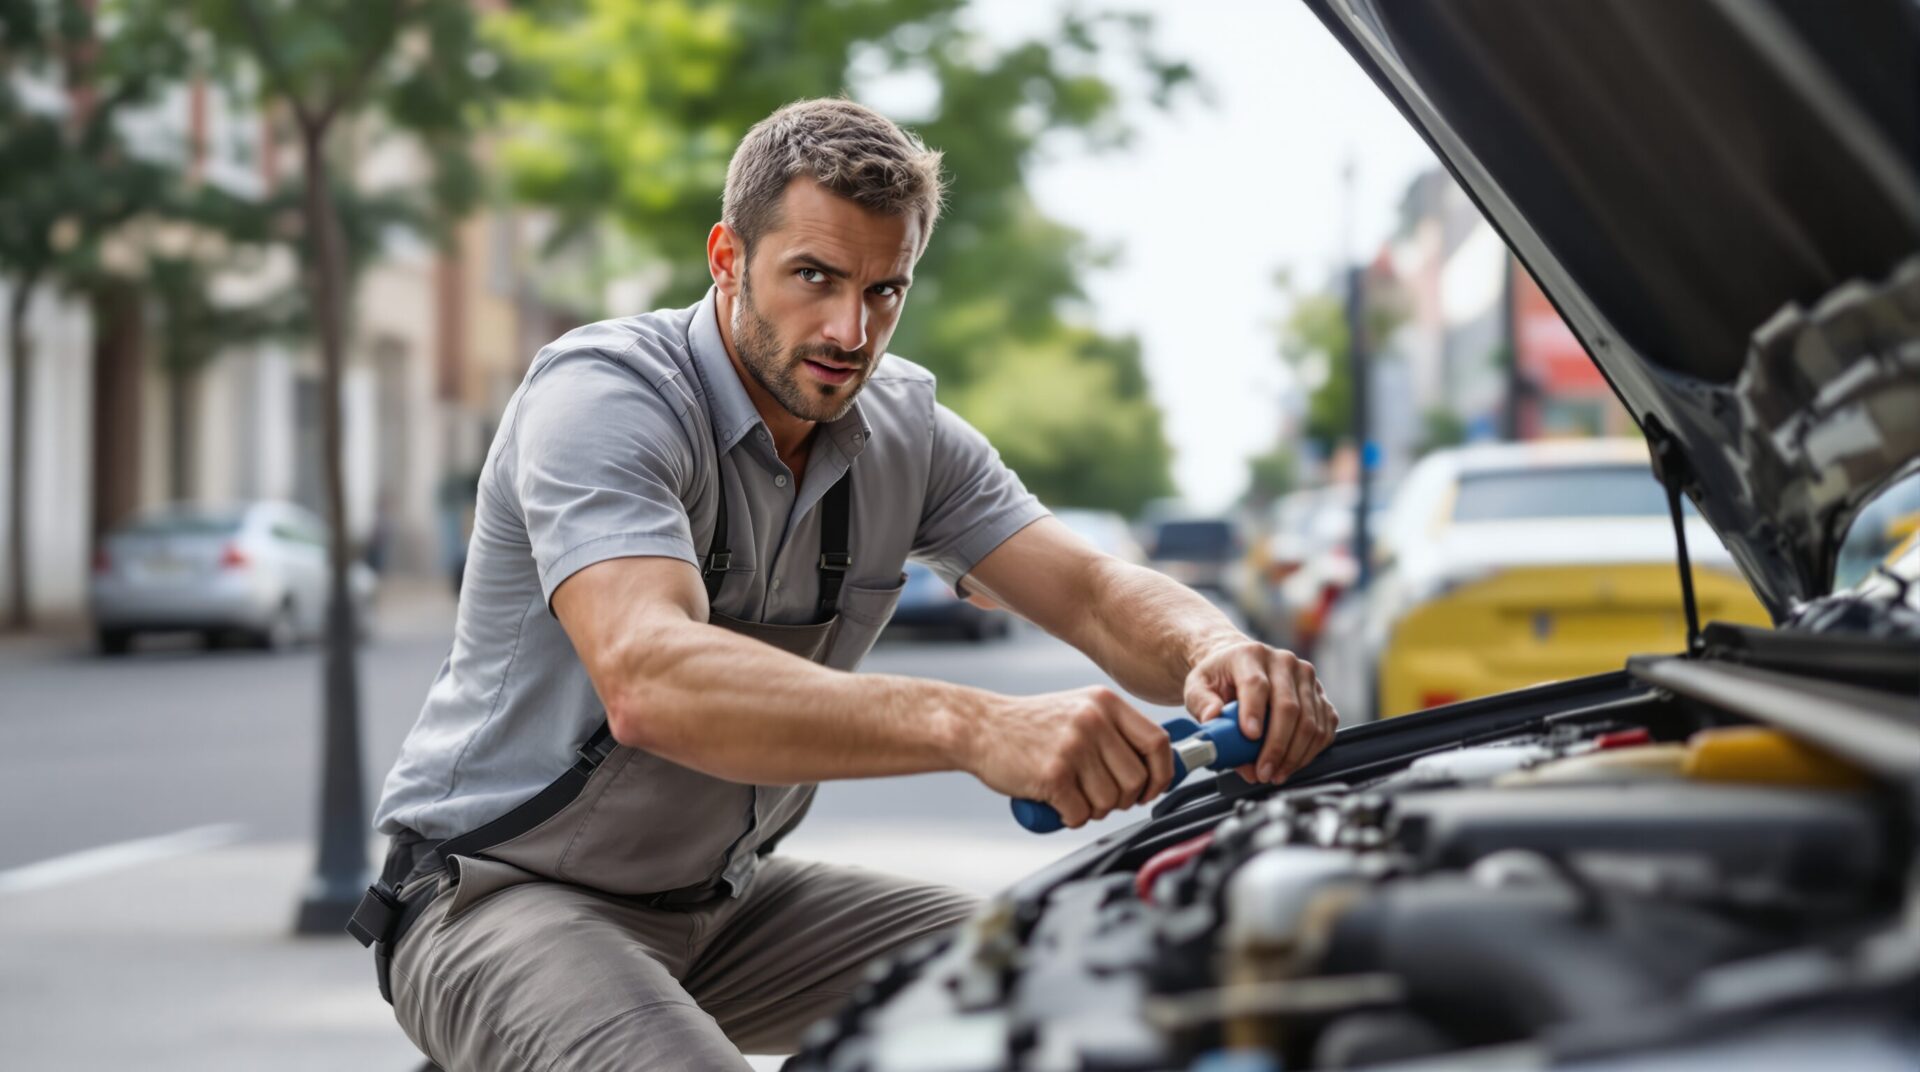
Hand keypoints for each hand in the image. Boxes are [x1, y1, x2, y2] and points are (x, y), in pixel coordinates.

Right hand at [964, 686, 1176, 828]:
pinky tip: (1056, 804)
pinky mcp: (1053, 774)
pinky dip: (1071, 818)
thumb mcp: (1079, 711)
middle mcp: (1093, 721)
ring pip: (1110, 801)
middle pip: (1136, 779)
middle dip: (1123, 800)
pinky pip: (1081, 813)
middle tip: (1100, 798)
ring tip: (1074, 798)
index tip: (1150, 789)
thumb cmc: (1030, 727)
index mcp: (1105, 703)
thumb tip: (1157, 767)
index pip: (1157, 743)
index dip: (1161, 774)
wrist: (979, 728)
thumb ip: (1114, 731)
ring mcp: (1073, 747)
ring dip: (1094, 810)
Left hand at [1184, 638, 1337, 784]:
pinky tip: (1293, 763)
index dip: (1254, 712)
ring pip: (1310, 721)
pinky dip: (1311, 751)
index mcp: (1251, 655)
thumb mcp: (1198, 686)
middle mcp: (1284, 662)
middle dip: (1277, 746)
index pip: (1256, 683)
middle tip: (1264, 771)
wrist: (1241, 665)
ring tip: (1276, 774)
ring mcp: (1306, 678)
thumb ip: (1202, 703)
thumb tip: (1214, 720)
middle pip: (1288, 707)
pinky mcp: (1320, 694)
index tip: (1250, 736)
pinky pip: (1325, 727)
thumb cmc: (1221, 678)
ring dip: (1295, 755)